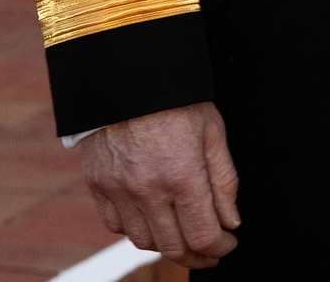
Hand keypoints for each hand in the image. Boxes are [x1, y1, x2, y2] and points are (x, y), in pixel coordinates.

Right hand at [81, 102, 239, 268]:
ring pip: (143, 240)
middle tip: (209, 250)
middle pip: (173, 247)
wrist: (130, 74)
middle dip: (197, 255)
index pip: (202, 235)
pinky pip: (116, 225)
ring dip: (167, 244)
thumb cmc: (177, 98)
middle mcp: (147, 190)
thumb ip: (224, 180)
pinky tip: (152, 218)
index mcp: (181, 175)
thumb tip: (230, 221)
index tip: (228, 244)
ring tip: (183, 234)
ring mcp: (119, 190)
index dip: (219, 248)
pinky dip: (136, 228)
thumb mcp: (213, 130)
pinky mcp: (98, 186)